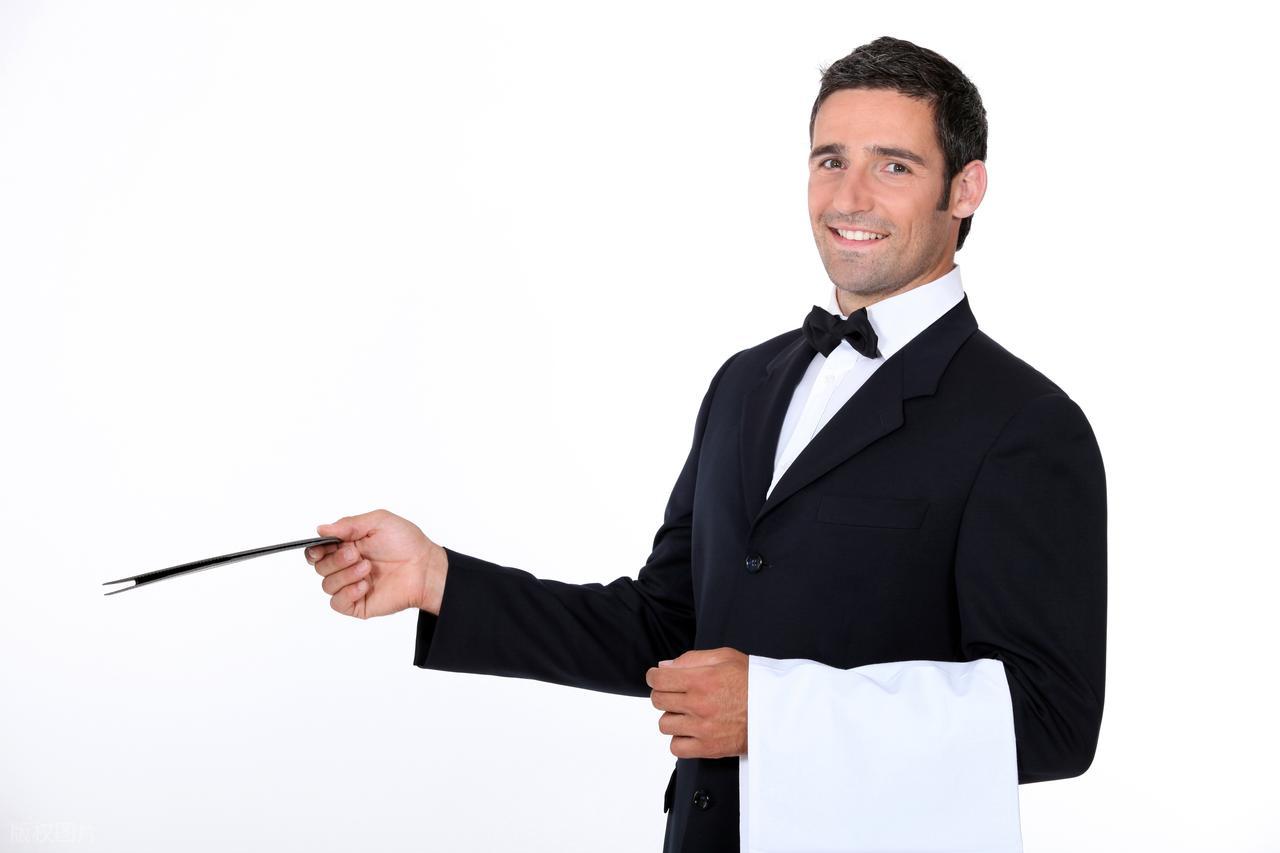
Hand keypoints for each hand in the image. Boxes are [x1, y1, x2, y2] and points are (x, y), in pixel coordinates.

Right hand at [305, 509, 447, 618]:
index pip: (317, 551)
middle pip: (320, 567)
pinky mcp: (358, 604)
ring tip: (367, 568)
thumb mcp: (379, 522)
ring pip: (327, 585)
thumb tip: (321, 529)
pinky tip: (364, 585)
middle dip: (335, 560)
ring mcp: (351, 586)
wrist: (425, 568)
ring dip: (345, 575)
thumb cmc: (407, 543)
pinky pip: (337, 603)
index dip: (315, 550)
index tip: (321, 547)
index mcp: (347, 546)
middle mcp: (346, 566)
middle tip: (356, 554)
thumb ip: (349, 524)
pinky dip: (347, 593)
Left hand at [646, 647, 747, 758]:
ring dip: (672, 717)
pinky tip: (691, 731)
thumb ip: (692, 659)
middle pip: (658, 700)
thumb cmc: (753, 682)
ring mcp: (701, 728)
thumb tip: (665, 666)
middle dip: (664, 694)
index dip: (655, 676)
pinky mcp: (707, 748)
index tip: (659, 678)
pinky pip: (676, 747)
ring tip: (687, 713)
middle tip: (677, 693)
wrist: (776, 710)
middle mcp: (698, 704)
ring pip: (664, 724)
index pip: (658, 679)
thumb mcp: (725, 657)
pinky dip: (679, 740)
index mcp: (700, 680)